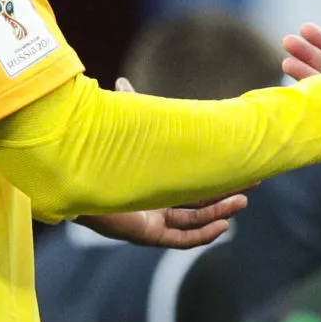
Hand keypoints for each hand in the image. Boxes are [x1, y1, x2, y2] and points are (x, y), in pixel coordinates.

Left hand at [76, 76, 249, 246]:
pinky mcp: (144, 233)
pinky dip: (202, 235)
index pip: (195, 183)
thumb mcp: (118, 129)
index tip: (244, 167)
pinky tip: (222, 225)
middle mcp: (154, 205)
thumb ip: (126, 106)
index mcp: (153, 184)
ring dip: (220, 212)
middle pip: (200, 204)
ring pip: (195, 222)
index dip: (219, 178)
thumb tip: (121, 80)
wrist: (65, 173)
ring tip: (242, 200)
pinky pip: (180, 240)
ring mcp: (150, 221)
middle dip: (228, 195)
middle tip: (255, 181)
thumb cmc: (89, 154)